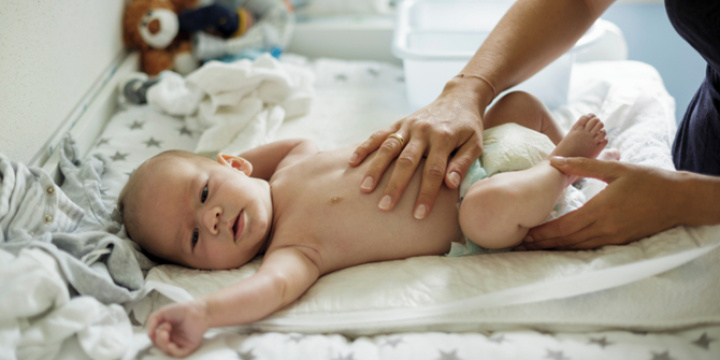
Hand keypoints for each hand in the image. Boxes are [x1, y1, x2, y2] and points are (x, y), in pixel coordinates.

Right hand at [147, 300, 208, 356]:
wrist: (197, 309)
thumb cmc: (182, 310)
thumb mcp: (162, 312)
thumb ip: (152, 321)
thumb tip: (149, 333)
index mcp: (166, 332)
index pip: (155, 340)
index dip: (153, 336)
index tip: (154, 330)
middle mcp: (172, 338)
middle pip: (160, 346)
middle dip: (158, 340)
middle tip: (163, 330)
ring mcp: (180, 343)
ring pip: (167, 351)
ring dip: (163, 344)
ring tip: (165, 333)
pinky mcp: (188, 346)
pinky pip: (179, 353)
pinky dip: (172, 351)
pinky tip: (171, 345)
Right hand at [349, 80, 485, 218]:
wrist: (459, 98)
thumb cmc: (469, 127)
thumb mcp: (475, 143)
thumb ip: (463, 163)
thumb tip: (450, 184)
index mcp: (444, 138)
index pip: (434, 171)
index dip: (426, 194)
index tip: (418, 214)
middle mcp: (423, 131)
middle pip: (407, 162)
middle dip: (395, 186)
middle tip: (384, 207)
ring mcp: (409, 125)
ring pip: (389, 148)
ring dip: (376, 169)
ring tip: (365, 189)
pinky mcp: (399, 122)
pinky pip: (379, 135)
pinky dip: (365, 147)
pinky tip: (353, 162)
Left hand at [524, 157, 684, 249]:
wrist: (679, 199)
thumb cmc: (647, 180)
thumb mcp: (615, 168)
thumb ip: (582, 165)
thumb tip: (554, 160)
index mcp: (601, 209)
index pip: (565, 225)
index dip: (543, 232)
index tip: (525, 232)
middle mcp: (606, 228)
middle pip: (567, 240)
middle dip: (543, 243)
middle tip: (521, 244)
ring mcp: (613, 237)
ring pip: (578, 247)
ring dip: (556, 248)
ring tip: (535, 248)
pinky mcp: (621, 241)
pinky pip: (591, 248)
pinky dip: (573, 248)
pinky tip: (562, 247)